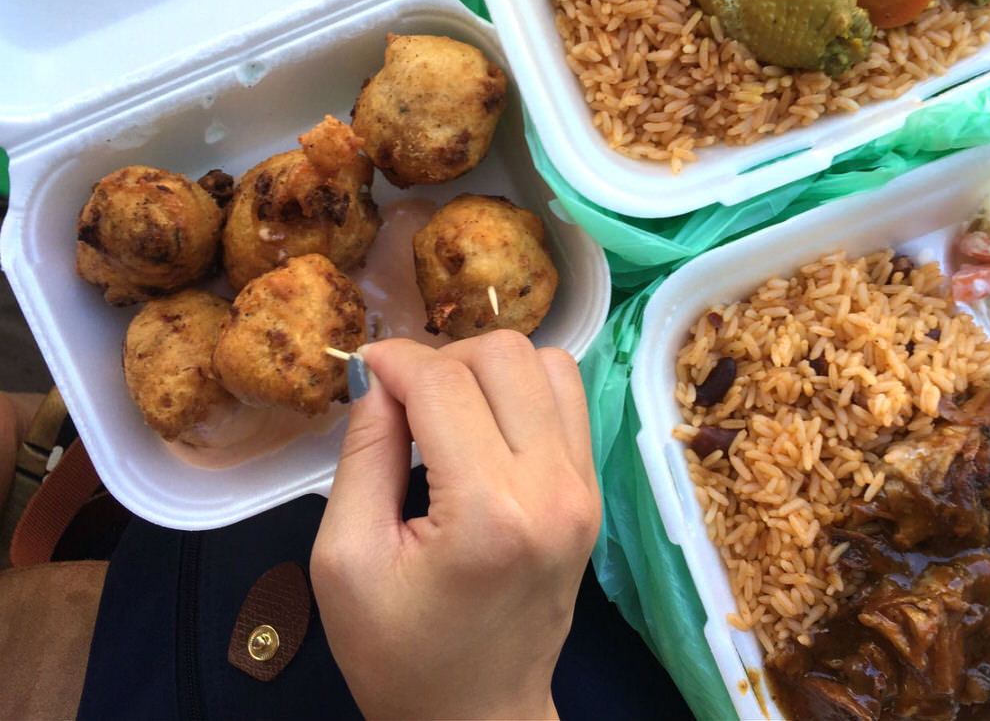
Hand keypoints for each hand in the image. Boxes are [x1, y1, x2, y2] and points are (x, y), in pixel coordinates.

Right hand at [310, 331, 601, 719]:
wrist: (477, 715)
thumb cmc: (399, 654)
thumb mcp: (345, 559)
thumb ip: (363, 453)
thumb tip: (378, 376)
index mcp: (489, 513)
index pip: (443, 383)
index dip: (393, 360)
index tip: (363, 371)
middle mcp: (553, 489)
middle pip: (505, 355)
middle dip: (442, 359)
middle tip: (404, 399)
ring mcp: (584, 490)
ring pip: (549, 363)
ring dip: (489, 369)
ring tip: (447, 410)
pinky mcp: (593, 494)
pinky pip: (569, 401)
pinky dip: (524, 392)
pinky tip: (485, 428)